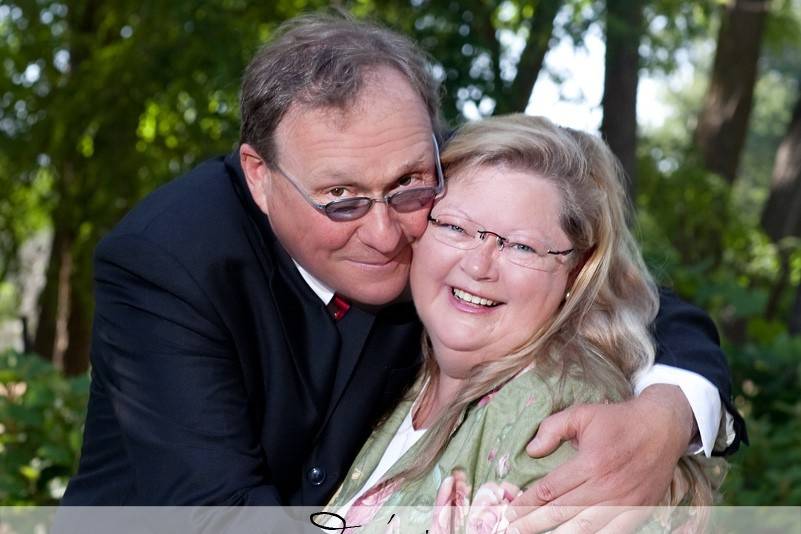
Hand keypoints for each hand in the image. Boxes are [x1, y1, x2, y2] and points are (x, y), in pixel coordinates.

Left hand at [505, 385, 694, 532]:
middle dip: (533, 524)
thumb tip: (531, 450)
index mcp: (590, 463)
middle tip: (511, 530)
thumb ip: (553, 428)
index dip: (527, 503)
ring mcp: (624, 502)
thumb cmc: (618, 420)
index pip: (551, 490)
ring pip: (584, 528)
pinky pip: (612, 533)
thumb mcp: (581, 414)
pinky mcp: (638, 511)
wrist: (663, 427)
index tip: (509, 511)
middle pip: (562, 513)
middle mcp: (607, 487)